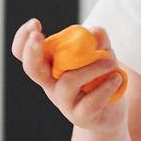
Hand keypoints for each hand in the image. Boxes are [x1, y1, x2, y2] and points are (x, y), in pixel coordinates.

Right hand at [11, 18, 126, 132]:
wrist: (111, 113)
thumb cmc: (100, 79)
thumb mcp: (100, 56)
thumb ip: (98, 42)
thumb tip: (94, 31)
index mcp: (51, 66)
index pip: (24, 53)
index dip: (23, 38)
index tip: (36, 24)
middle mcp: (52, 83)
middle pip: (32, 68)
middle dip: (32, 50)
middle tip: (39, 35)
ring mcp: (64, 102)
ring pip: (68, 82)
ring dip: (92, 68)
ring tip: (111, 62)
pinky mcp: (81, 116)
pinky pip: (90, 101)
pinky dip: (106, 87)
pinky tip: (117, 78)